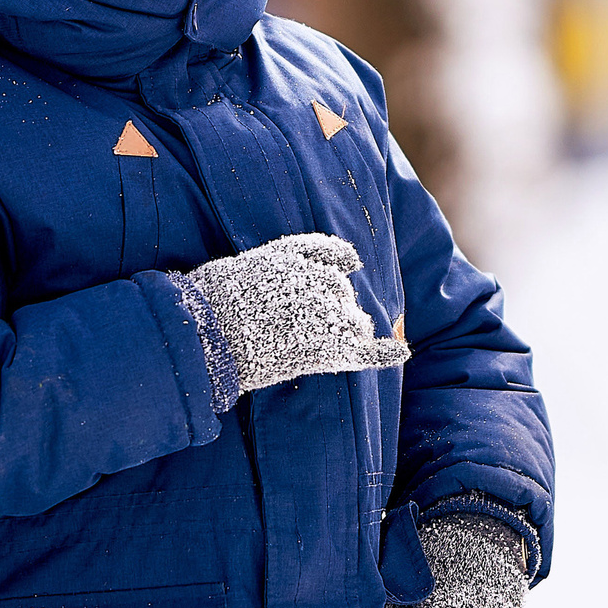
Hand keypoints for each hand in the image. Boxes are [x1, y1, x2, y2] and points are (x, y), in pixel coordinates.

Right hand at [182, 234, 409, 397]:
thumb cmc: (213, 302)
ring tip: (328, 344)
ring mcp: (324, 313)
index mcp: (293, 256)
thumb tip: (288, 276)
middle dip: (336, 307)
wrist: (206, 334)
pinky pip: (365, 350)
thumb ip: (273, 265)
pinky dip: (385, 353)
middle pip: (343, 292)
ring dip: (348, 331)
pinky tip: (400, 351)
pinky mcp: (327, 348)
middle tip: (309, 327)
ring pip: (354, 321)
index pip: (329, 254)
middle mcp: (316, 279)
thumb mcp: (243, 267)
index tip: (351, 264)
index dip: (341, 261)